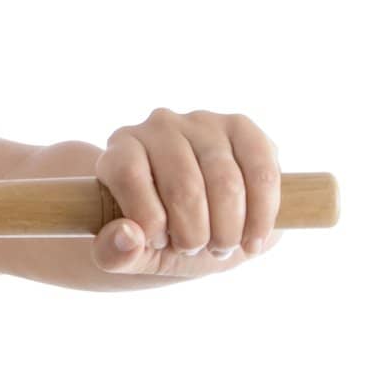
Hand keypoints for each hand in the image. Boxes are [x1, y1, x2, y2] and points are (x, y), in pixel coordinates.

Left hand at [91, 108, 284, 276]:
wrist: (201, 222)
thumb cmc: (157, 234)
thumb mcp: (129, 253)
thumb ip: (114, 254)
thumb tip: (129, 237)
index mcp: (121, 148)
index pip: (128, 174)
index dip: (147, 219)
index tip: (158, 243)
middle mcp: (159, 126)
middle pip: (183, 185)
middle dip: (193, 234)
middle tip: (194, 249)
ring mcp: (202, 122)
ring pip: (226, 183)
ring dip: (228, 231)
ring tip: (221, 247)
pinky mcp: (242, 128)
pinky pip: (262, 172)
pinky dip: (262, 216)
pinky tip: (252, 241)